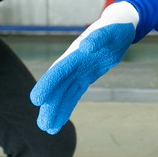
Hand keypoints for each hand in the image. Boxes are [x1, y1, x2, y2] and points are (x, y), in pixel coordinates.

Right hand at [30, 1, 138, 133]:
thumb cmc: (116, 27)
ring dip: (55, 109)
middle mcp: (73, 63)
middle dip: (50, 105)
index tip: (37, 100)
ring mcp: (78, 71)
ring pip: (64, 93)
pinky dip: (66, 107)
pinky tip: (59, 122)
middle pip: (58, 86)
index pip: (59, 70)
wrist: (120, 28)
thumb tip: (86, 46)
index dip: (48, 84)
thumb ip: (99, 38)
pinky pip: (73, 94)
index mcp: (77, 53)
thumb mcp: (112, 31)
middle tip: (42, 125)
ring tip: (47, 128)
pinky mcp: (85, 77)